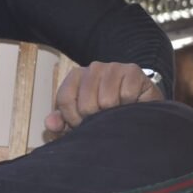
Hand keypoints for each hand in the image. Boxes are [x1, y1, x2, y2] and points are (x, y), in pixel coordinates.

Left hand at [45, 61, 163, 134]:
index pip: (65, 100)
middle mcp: (93, 68)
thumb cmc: (108, 112)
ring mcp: (113, 67)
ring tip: (118, 113)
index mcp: (76, 76)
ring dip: (114, 115)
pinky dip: (129, 106)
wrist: (142, 105)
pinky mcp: (133, 71)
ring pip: (106, 101)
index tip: (83, 126)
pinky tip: (131, 105)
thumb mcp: (83, 118)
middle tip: (106, 120)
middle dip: (95, 120)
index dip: (73, 119)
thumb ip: (62, 121)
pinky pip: (126, 95)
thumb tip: (50, 124)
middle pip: (86, 104)